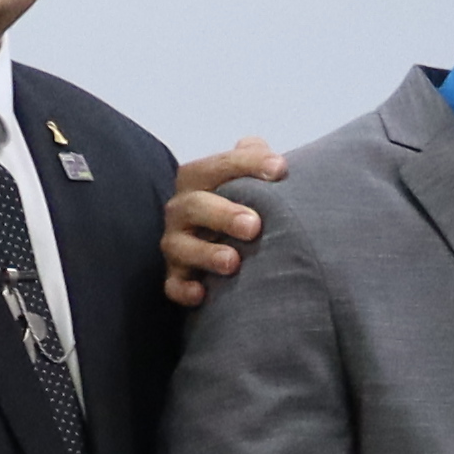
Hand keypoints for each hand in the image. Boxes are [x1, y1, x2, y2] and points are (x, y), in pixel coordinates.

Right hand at [153, 142, 286, 304]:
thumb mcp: (246, 179)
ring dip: (206, 254)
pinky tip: (202, 293)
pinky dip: (184, 289)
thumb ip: (255, 159)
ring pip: (180, 247)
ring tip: (233, 262)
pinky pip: (173, 285)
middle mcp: (181, 211)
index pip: (216, 167)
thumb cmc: (237, 204)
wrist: (222, 241)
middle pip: (194, 206)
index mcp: (197, 182)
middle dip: (223, 215)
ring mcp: (176, 244)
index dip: (246, 165)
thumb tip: (276, 160)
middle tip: (254, 225)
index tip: (280, 170)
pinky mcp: (175, 277)